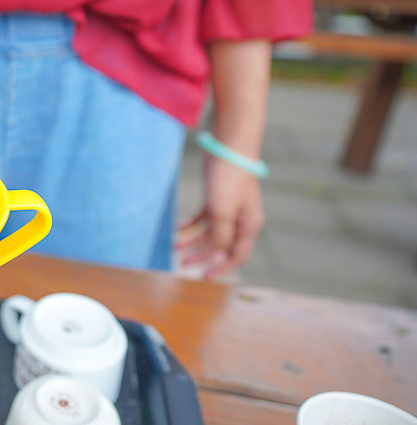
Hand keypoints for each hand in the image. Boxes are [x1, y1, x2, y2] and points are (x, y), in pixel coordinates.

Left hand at [177, 153, 264, 278]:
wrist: (228, 148)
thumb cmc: (230, 180)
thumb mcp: (223, 212)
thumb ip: (221, 237)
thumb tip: (218, 260)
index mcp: (249, 226)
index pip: (237, 255)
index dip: (221, 267)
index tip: (204, 277)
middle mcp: (240, 220)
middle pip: (221, 246)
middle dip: (202, 256)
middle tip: (183, 264)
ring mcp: (228, 209)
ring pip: (210, 232)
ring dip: (193, 241)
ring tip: (175, 248)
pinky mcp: (216, 198)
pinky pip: (203, 218)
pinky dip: (191, 224)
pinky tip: (178, 230)